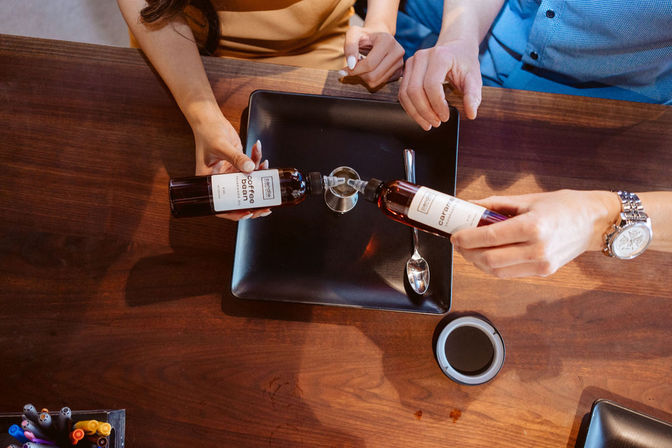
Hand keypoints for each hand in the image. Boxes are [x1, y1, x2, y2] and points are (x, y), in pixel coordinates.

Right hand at [193, 118, 270, 220]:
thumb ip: (237, 158)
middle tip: (267, 205)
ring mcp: (229, 173)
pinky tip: (258, 151)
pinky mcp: (236, 164)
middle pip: (238, 197)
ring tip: (265, 166)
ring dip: (258, 174)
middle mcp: (219, 180)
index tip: (248, 212)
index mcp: (208, 182)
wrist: (210, 119)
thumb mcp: (221, 147)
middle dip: (253, 200)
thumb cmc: (207, 132)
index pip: (221, 204)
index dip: (234, 212)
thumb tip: (251, 168)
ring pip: (247, 181)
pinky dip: (256, 160)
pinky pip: (250, 167)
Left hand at [341, 25, 403, 88]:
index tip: (345, 69)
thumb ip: (349, 47)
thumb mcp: (353, 34)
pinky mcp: (399, 72)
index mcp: (387, 41)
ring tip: (363, 66)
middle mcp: (397, 52)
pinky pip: (381, 83)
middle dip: (359, 74)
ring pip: (376, 82)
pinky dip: (372, 79)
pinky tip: (371, 69)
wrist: (378, 36)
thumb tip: (351, 65)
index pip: (369, 64)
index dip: (354, 70)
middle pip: (373, 75)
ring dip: (364, 77)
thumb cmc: (364, 36)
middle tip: (354, 67)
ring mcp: (400, 63)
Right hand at [399, 39, 481, 129]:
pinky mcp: (406, 70)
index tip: (445, 117)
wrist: (456, 48)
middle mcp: (422, 57)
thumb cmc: (465, 63)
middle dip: (425, 112)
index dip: (437, 105)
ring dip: (415, 113)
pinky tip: (420, 116)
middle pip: (415, 91)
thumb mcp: (474, 78)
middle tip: (436, 123)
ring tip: (428, 123)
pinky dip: (410, 108)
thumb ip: (473, 95)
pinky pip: (402, 94)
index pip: (431, 85)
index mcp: (440, 56)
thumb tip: (471, 114)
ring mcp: (411, 62)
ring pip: (405, 94)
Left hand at [450, 190, 619, 277]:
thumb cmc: (563, 206)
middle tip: (458, 243)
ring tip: (469, 249)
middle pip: (490, 259)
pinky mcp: (543, 272)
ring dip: (477, 262)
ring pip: (497, 271)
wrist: (594, 222)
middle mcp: (537, 249)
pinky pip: (509, 273)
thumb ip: (494, 204)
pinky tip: (486, 255)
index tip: (455, 235)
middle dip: (467, 252)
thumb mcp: (527, 199)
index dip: (467, 238)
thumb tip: (468, 206)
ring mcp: (541, 264)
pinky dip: (493, 267)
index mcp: (533, 226)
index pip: (490, 237)